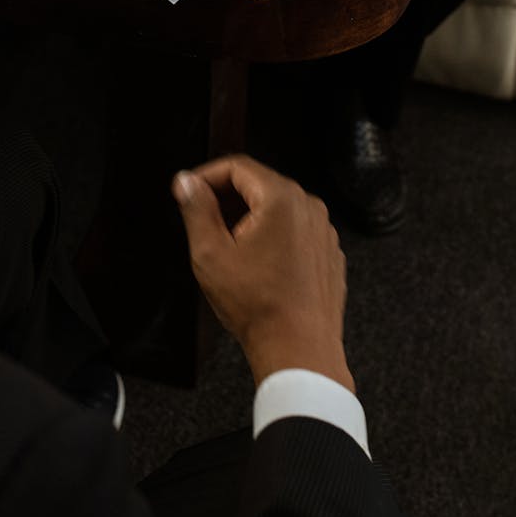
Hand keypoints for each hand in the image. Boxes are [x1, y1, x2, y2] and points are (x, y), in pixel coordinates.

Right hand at [172, 155, 352, 391]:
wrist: (299, 350)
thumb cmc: (259, 307)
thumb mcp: (210, 253)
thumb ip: (196, 209)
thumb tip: (187, 183)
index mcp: (281, 199)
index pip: (237, 167)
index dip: (207, 177)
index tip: (190, 192)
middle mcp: (309, 208)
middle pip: (259, 185)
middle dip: (227, 200)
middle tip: (204, 224)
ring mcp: (323, 231)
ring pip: (278, 209)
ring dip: (250, 220)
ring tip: (230, 251)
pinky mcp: (328, 252)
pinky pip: (295, 231)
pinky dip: (273, 238)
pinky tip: (257, 267)